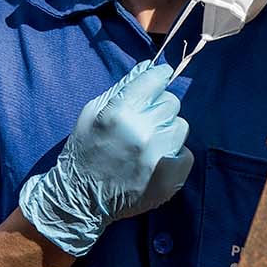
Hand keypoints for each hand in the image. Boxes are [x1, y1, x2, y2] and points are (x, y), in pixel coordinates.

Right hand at [20, 62, 192, 255]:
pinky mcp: (169, 178)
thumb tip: (149, 67)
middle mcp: (141, 133)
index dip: (159, 76)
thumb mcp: (91, 113)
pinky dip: (175, 154)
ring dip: (167, 130)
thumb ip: (122, 89)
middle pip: (171, 102)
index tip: (161, 76)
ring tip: (149, 142)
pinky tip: (158, 159)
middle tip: (146, 119)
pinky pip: (186, 152)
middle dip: (159, 107)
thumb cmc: (84, 151)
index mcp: (119, 113)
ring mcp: (157, 157)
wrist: (80, 198)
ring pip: (181, 126)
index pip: (155, 81)